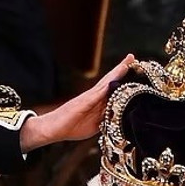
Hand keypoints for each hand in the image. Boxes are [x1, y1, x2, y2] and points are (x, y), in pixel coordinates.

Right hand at [19, 54, 134, 151]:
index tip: (132, 67)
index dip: (121, 78)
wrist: (52, 128)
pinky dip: (107, 84)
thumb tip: (120, 115)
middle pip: (110, 80)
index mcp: (96, 102)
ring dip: (117, 72)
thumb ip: (106, 118)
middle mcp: (93, 96)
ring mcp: (88, 97)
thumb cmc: (71, 127)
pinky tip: (115, 78)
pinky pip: (98, 92)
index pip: (111, 88)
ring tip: (128, 61)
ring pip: (106, 82)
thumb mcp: (95, 125)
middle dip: (121, 69)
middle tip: (132, 57)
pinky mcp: (83, 102)